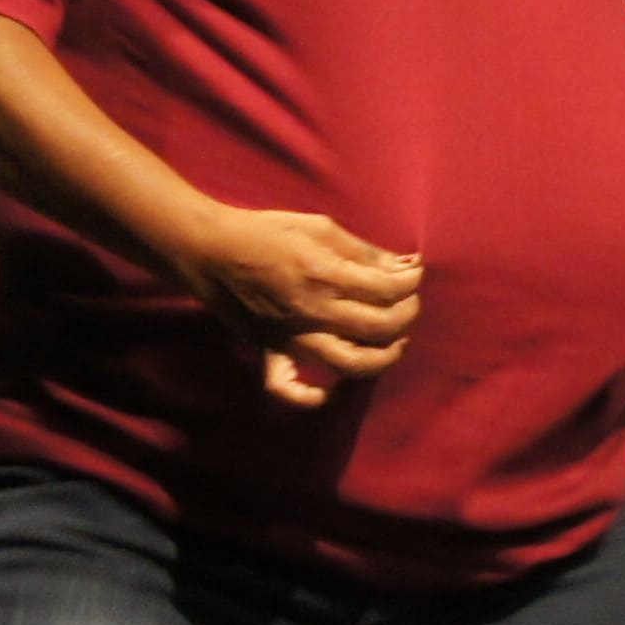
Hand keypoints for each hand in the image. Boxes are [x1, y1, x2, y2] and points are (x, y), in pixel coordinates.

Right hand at [169, 205, 422, 406]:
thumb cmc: (265, 232)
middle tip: (409, 303)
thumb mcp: (319, 227)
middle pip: (379, 328)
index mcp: (325, 276)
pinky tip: (328, 393)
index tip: (414, 273)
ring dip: (382, 359)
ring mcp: (292, 336)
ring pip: (350, 365)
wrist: (210, 250)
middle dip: (407, 315)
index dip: (411, 281)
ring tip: (395, 344)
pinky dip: (308, 397)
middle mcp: (313, 312)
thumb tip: (403, 264)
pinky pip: (286, 387)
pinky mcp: (270, 349)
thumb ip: (362, 250)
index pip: (387, 289)